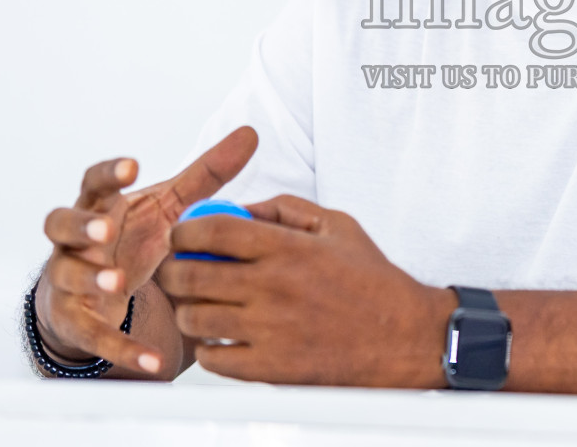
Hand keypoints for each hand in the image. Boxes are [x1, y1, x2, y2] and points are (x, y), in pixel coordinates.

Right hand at [35, 126, 258, 373]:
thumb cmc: (131, 237)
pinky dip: (123, 348)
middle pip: (59, 224)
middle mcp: (75, 240)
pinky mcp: (75, 320)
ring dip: (90, 278)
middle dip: (80, 226)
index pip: (93, 183)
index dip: (109, 174)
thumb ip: (206, 174)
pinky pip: (94, 336)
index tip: (132, 166)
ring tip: (118, 282)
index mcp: (100, 206)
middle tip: (104, 231)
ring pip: (66, 276)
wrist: (93, 293)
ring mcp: (69, 280)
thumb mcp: (167, 206)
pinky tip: (154, 361)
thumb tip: (250, 133)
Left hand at [159, 196, 453, 386]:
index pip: (212, 230)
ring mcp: (269, 330)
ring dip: (188, 310)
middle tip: (176, 270)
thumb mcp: (338, 226)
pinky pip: (214, 358)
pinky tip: (218, 339)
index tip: (181, 234)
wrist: (403, 337)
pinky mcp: (270, 367)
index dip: (185, 229)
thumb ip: (287, 209)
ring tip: (197, 306)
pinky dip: (208, 349)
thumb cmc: (372, 281)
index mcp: (287, 248)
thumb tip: (242, 207)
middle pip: (191, 274)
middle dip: (173, 269)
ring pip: (195, 318)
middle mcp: (273, 287)